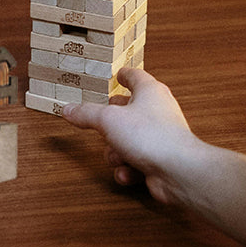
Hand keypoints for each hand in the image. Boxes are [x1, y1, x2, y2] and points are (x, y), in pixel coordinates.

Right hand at [62, 68, 205, 205]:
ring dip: (116, 153)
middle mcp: (158, 111)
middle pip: (128, 111)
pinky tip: (126, 172)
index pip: (136, 76)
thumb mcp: (108, 120)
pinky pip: (135, 162)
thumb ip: (86, 114)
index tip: (118, 74)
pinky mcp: (159, 159)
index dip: (125, 75)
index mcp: (149, 92)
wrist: (177, 171)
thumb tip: (68, 109)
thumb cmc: (151, 136)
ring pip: (127, 140)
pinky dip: (128, 168)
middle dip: (111, 125)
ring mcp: (160, 136)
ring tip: (117, 156)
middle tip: (101, 125)